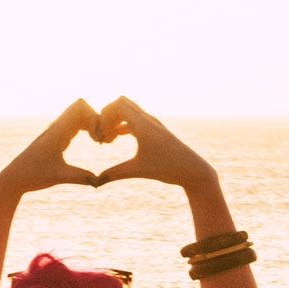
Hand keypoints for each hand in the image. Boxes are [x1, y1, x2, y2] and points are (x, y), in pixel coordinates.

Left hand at [0, 101, 99, 193]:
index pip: (80, 107)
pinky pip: (77, 123)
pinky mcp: (59, 136)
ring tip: (100, 140)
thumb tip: (99, 181)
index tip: (98, 138)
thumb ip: (80, 177)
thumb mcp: (58, 177)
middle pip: (82, 107)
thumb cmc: (33, 175)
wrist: (15, 177)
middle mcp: (57, 126)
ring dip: (94, 122)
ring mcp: (58, 130)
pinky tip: (94, 142)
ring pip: (80, 114)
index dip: (94, 117)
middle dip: (97, 119)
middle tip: (102, 139)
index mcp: (57, 131)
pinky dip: (89, 127)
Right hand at [91, 97, 217, 190]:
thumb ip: (115, 173)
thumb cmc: (169, 169)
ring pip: (129, 111)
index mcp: (143, 125)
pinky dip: (124, 124)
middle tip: (102, 135)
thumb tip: (95, 182)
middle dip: (108, 116)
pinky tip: (118, 137)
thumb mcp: (139, 171)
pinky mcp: (156, 131)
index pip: (118, 105)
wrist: (194, 171)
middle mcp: (149, 120)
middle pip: (121, 103)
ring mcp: (153, 124)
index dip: (104, 115)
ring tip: (109, 140)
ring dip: (116, 120)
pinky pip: (136, 119)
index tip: (100, 135)